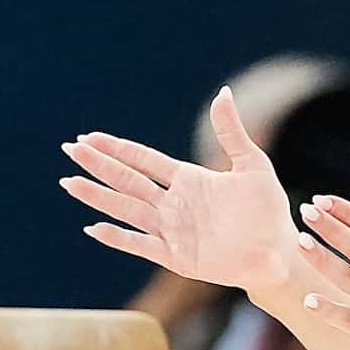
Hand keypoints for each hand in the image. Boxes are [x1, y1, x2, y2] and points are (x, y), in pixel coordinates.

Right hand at [61, 90, 305, 295]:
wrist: (279, 253)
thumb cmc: (269, 211)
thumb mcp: (253, 165)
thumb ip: (232, 132)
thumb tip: (222, 93)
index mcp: (188, 180)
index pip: (144, 161)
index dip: (117, 148)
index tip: (89, 137)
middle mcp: (174, 204)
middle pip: (127, 181)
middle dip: (99, 165)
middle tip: (69, 151)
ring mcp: (172, 231)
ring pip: (127, 210)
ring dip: (98, 197)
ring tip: (71, 183)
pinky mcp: (177, 257)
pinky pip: (141, 245)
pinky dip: (118, 238)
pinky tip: (94, 227)